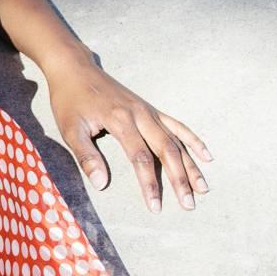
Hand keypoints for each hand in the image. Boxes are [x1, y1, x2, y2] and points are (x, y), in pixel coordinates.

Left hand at [43, 50, 211, 210]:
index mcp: (121, 120)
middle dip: (179, 179)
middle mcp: (141, 115)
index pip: (141, 158)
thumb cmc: (70, 100)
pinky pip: (177, 125)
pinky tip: (206, 155)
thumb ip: (86, 156)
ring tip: (202, 188)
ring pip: (176, 140)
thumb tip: (101, 184)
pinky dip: (193, 140)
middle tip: (188, 205)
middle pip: (166, 151)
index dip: (149, 183)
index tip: (155, 206)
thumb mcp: (70, 129)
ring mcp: (148, 111)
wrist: (75, 69)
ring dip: (191, 165)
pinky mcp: (150, 109)